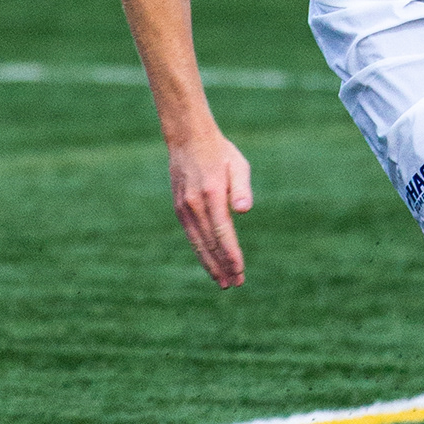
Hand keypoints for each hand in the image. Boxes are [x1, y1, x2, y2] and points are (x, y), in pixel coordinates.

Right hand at [168, 126, 253, 287]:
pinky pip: (191, 235)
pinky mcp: (179, 208)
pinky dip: (200, 251)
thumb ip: (242, 188)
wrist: (188, 139)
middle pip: (210, 243)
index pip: (223, 232)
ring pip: (198, 243)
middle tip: (234, 284)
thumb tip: (244, 211)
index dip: (231, 255)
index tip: (239, 272)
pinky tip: (208, 262)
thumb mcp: (238, 164)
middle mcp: (195, 204)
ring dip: (210, 264)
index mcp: (212, 194)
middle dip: (222, 266)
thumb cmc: (220, 153)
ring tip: (222, 281)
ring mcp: (184, 208)